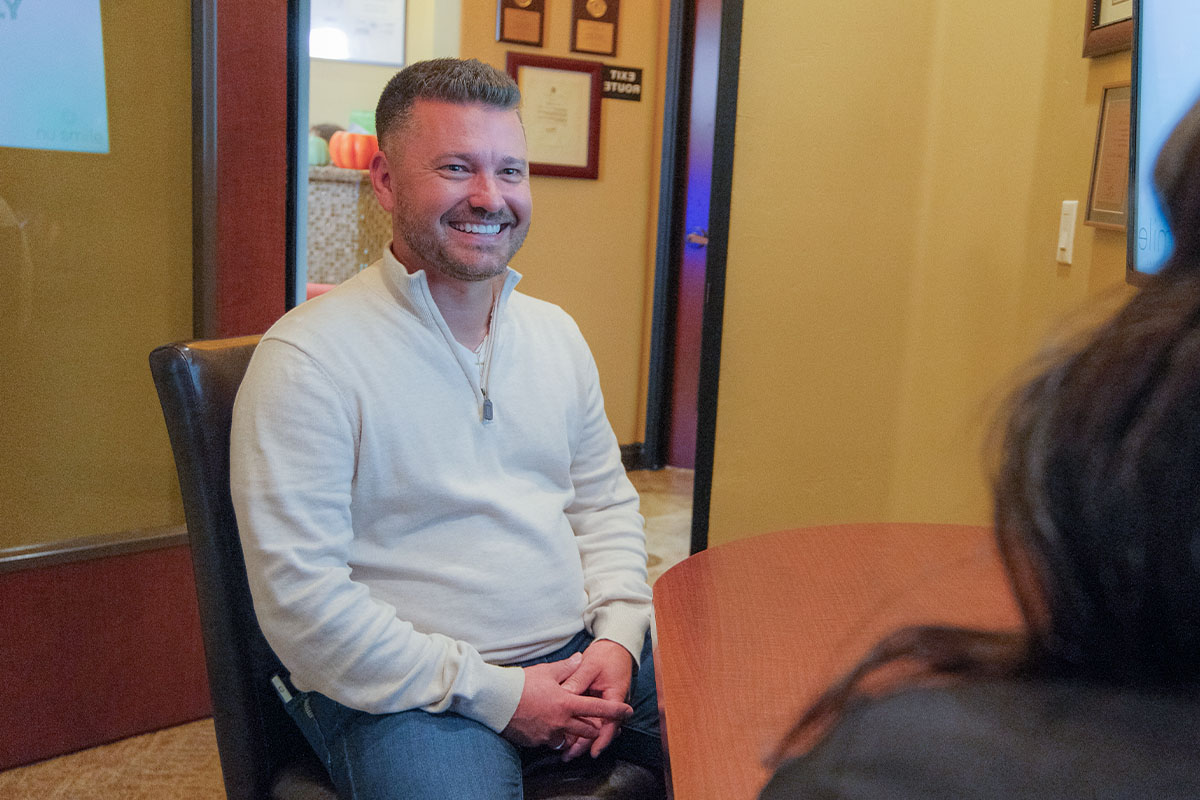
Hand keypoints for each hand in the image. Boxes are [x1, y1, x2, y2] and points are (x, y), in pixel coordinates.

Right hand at [501, 652, 632, 748]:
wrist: (494, 700)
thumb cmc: (520, 683)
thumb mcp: (546, 671)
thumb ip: (567, 667)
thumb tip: (579, 659)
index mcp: (567, 704)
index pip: (598, 709)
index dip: (616, 711)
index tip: (628, 712)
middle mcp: (561, 722)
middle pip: (588, 730)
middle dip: (594, 726)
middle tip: (595, 720)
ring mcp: (548, 734)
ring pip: (569, 738)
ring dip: (572, 733)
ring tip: (567, 723)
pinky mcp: (536, 742)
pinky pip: (551, 741)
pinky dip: (553, 735)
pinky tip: (546, 725)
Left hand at [558, 639, 633, 759]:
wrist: (613, 648)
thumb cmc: (605, 656)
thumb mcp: (590, 665)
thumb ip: (577, 680)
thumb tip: (564, 695)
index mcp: (615, 696)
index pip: (611, 723)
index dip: (602, 740)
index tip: (593, 752)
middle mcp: (610, 705)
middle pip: (599, 730)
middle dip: (585, 744)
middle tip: (568, 755)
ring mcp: (602, 705)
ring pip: (592, 727)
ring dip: (580, 738)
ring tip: (564, 751)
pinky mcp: (595, 703)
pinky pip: (587, 718)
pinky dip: (577, 726)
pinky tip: (565, 735)